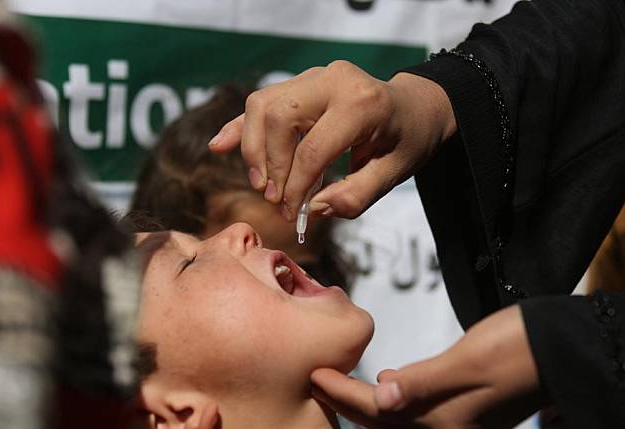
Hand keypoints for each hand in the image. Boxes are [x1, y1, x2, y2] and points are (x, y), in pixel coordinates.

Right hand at [208, 61, 455, 219]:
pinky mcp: (301, 83)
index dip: (295, 187)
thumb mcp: (395, 174)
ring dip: (253, 148)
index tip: (291, 213)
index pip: (313, 149)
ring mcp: (314, 76)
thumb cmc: (408, 140)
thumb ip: (356, 195)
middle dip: (270, 164)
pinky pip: (262, 101)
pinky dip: (241, 126)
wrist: (415, 107)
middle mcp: (333, 80)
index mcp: (362, 104)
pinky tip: (220, 145)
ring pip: (262, 106)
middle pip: (277, 118)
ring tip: (261, 182)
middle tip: (275, 197)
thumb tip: (315, 208)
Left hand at [310, 306, 545, 427]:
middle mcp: (446, 426)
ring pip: (396, 417)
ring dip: (366, 404)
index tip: (314, 375)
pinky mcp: (464, 407)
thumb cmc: (518, 350)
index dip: (342, 394)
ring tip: (339, 385)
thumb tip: (380, 394)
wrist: (559, 349)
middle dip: (346, 404)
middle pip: (382, 421)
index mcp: (442, 419)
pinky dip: (393, 399)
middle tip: (316, 382)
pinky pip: (416, 410)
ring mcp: (456, 419)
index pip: (377, 410)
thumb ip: (423, 381)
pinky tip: (385, 384)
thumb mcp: (469, 362)